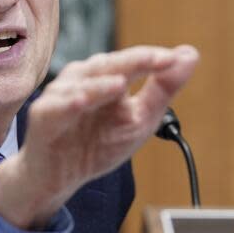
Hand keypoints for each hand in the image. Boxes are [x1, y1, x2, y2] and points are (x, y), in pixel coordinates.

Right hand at [0, 45, 198, 229]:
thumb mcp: (139, 119)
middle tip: (156, 59)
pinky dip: (67, 103)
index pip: (131, 61)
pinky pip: (56, 108)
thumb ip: (163, 88)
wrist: (62, 178)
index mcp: (105, 77)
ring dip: (100, 83)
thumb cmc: (98, 143)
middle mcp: (82, 79)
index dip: (152, 59)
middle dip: (132, 62)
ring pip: (81, 83)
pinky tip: (80, 101)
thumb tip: (190, 54)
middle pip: (107, 65)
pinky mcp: (43, 117)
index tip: (176, 59)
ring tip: (120, 83)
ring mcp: (61, 96)